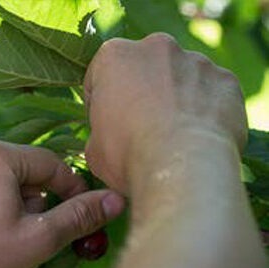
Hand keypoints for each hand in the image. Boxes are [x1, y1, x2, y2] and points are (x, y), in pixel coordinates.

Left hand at [0, 140, 123, 267]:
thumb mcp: (38, 240)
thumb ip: (78, 216)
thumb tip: (115, 200)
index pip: (49, 163)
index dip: (72, 188)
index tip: (83, 212)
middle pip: (21, 169)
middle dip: (38, 199)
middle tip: (39, 233)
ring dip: (13, 203)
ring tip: (8, 238)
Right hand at [84, 33, 247, 193]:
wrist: (181, 168)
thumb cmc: (129, 157)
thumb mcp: (94, 150)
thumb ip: (102, 129)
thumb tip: (112, 134)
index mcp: (115, 57)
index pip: (101, 77)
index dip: (100, 105)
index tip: (106, 127)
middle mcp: (157, 47)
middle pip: (144, 70)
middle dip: (142, 93)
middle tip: (141, 130)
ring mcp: (196, 60)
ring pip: (180, 79)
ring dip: (175, 100)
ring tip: (173, 139)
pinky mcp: (225, 80)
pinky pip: (211, 94)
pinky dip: (205, 111)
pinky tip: (197, 139)